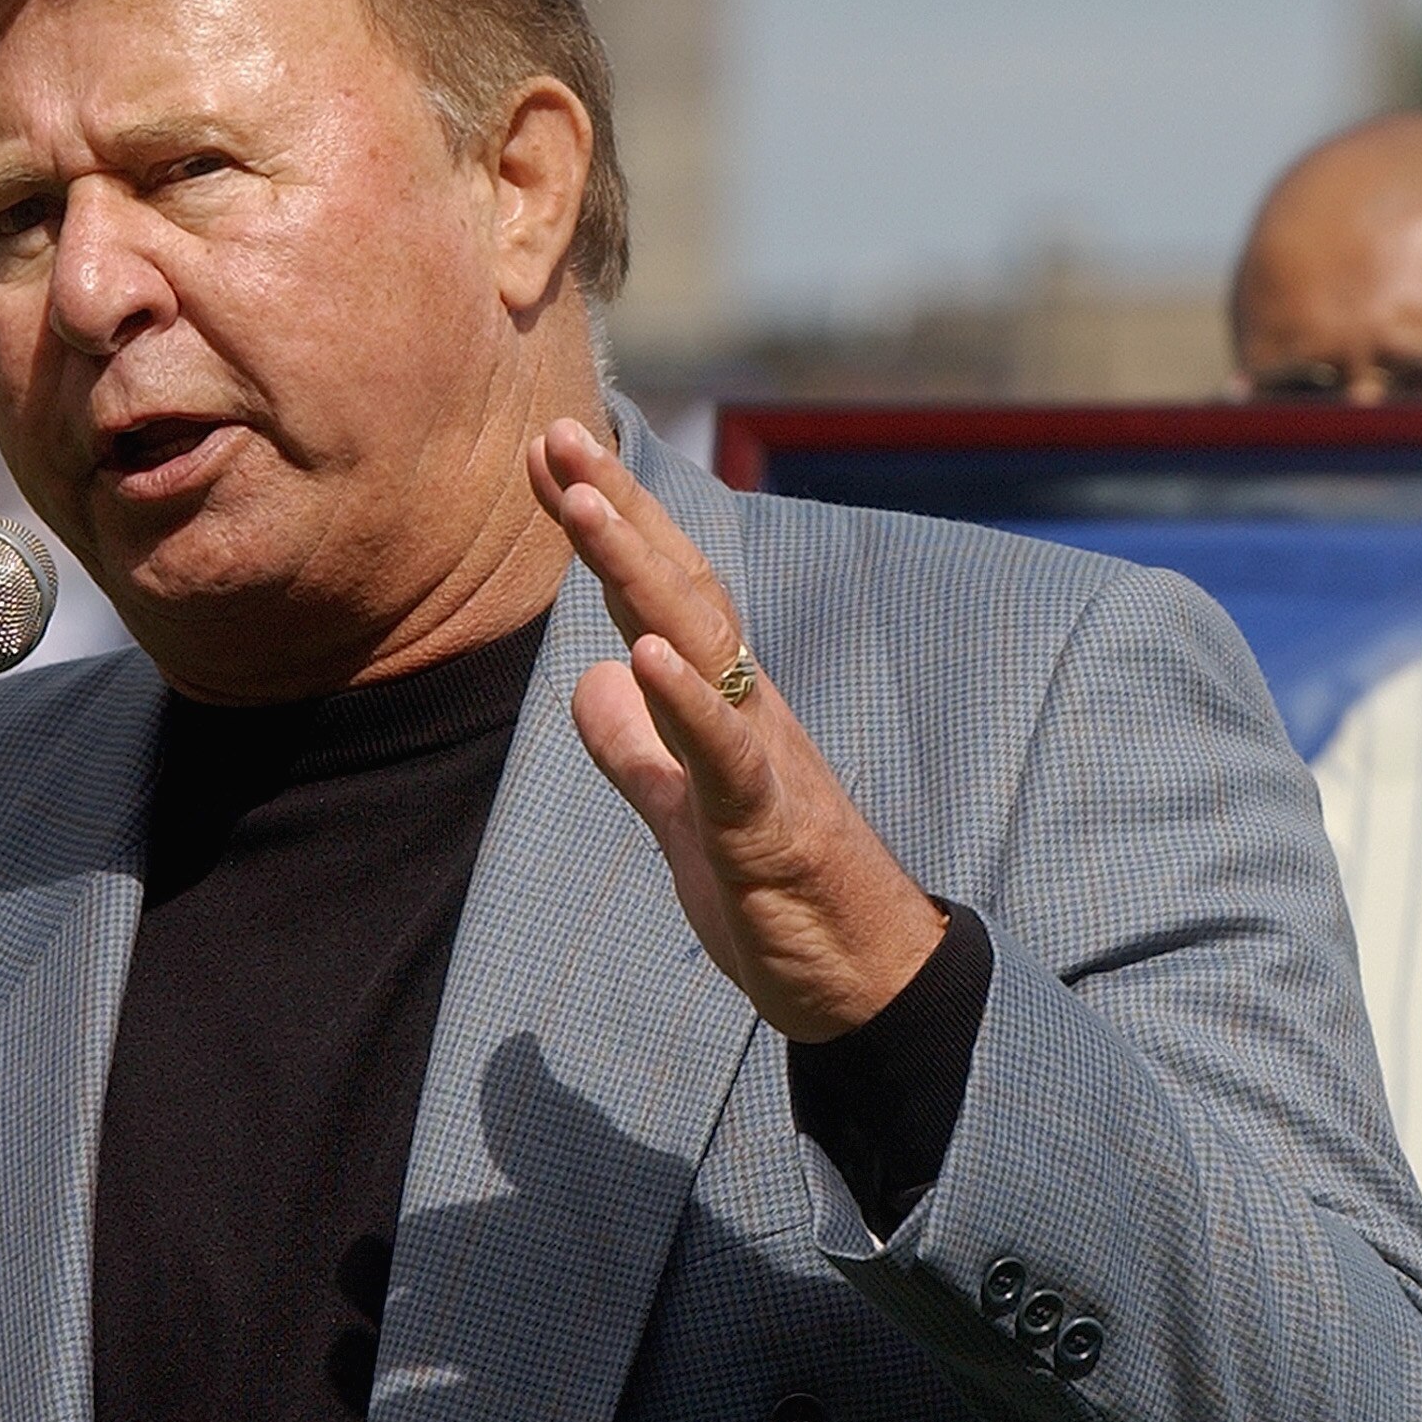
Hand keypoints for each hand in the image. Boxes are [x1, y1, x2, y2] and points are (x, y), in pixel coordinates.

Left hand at [526, 417, 945, 1041]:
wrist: (868, 988)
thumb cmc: (784, 903)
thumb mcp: (682, 822)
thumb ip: (638, 752)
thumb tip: (593, 681)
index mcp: (724, 709)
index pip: (657, 598)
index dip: (605, 527)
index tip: (552, 459)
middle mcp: (750, 712)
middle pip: (680, 591)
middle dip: (617, 510)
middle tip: (559, 432)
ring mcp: (765, 762)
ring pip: (702, 650)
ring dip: (638, 572)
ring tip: (585, 504)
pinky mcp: (772, 826)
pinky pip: (728, 756)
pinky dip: (688, 701)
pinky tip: (646, 655)